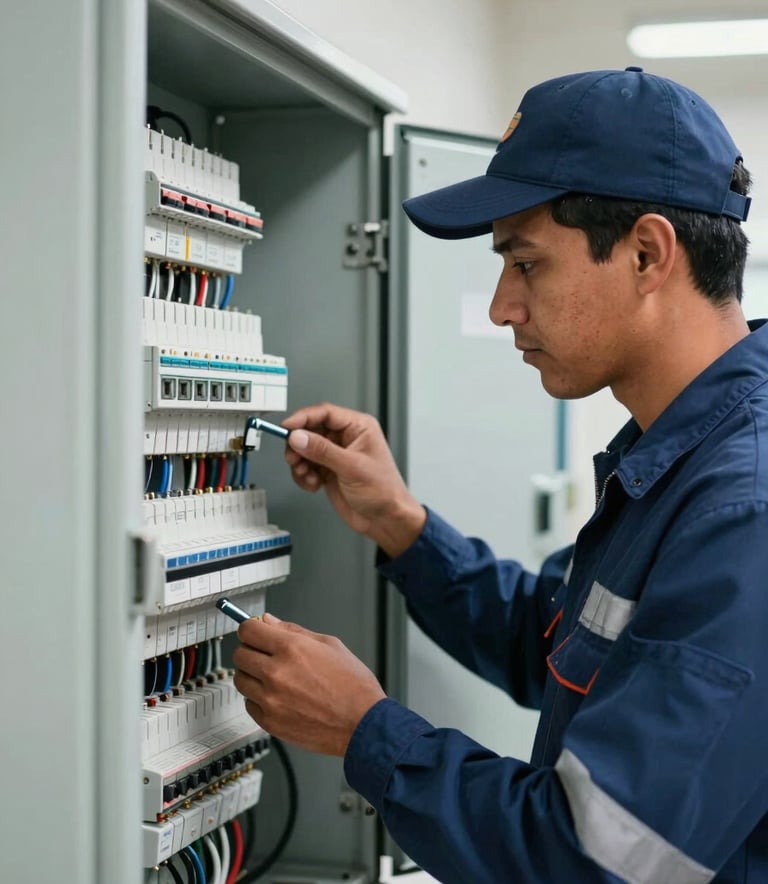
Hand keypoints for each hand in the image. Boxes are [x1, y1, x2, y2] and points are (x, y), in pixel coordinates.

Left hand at [232, 613, 386, 756]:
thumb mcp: (330, 644)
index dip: (250, 629)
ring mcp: (271, 700)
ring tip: (272, 677)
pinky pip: (249, 704)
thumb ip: (293, 631)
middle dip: (250, 650)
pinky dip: (258, 699)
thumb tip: (269, 621)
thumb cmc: (353, 685)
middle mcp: (277, 673)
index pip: (247, 631)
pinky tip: (277, 696)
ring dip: (252, 675)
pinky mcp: (270, 722)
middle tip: (264, 654)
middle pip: (239, 654)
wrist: (363, 723)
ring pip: (240, 680)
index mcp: (291, 649)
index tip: (253, 632)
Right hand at [282, 403, 426, 557]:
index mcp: (358, 427)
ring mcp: (336, 455)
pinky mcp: (328, 470)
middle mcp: (346, 438)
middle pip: (311, 430)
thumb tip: (298, 437)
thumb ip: (322, 451)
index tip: (287, 427)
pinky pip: (306, 466)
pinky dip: (304, 475)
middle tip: (293, 458)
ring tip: (307, 475)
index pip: (325, 413)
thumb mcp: (351, 467)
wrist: (385, 520)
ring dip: (301, 463)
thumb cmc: (383, 491)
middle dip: (299, 445)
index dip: (303, 418)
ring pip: (305, 449)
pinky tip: (314, 484)